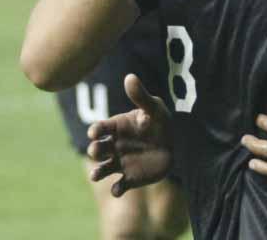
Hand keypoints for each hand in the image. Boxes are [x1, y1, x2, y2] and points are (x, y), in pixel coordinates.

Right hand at [87, 74, 173, 196]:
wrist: (172, 145)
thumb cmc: (159, 122)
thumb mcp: (154, 108)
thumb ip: (141, 96)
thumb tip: (130, 77)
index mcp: (115, 128)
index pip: (100, 129)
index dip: (95, 130)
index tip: (95, 132)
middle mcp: (113, 146)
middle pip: (97, 149)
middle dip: (94, 150)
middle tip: (96, 151)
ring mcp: (119, 163)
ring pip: (102, 170)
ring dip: (97, 172)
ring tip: (95, 175)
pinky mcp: (129, 179)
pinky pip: (119, 186)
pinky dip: (117, 189)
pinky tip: (118, 189)